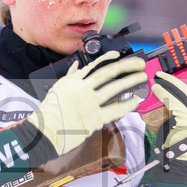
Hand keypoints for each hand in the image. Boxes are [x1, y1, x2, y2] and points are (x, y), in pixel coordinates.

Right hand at [27, 50, 146, 155]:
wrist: (44, 131)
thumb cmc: (48, 112)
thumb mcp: (56, 89)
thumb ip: (69, 76)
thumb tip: (77, 65)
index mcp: (73, 81)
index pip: (94, 65)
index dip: (108, 58)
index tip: (118, 55)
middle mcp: (82, 89)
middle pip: (109, 73)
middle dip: (127, 66)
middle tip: (139, 64)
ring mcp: (89, 102)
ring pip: (114, 88)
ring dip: (131, 81)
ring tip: (142, 77)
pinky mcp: (94, 117)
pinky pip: (114, 109)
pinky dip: (126, 104)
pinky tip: (135, 100)